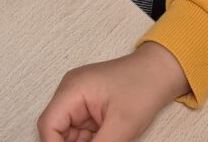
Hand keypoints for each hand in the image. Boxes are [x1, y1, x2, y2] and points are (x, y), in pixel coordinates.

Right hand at [37, 45, 188, 140]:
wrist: (158, 73)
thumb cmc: (142, 88)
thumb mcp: (121, 127)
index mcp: (72, 90)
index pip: (48, 125)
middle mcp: (70, 92)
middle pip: (57, 130)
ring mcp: (79, 98)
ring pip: (69, 134)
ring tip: (110, 137)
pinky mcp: (88, 106)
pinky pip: (81, 131)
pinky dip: (91, 141)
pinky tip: (109, 138)